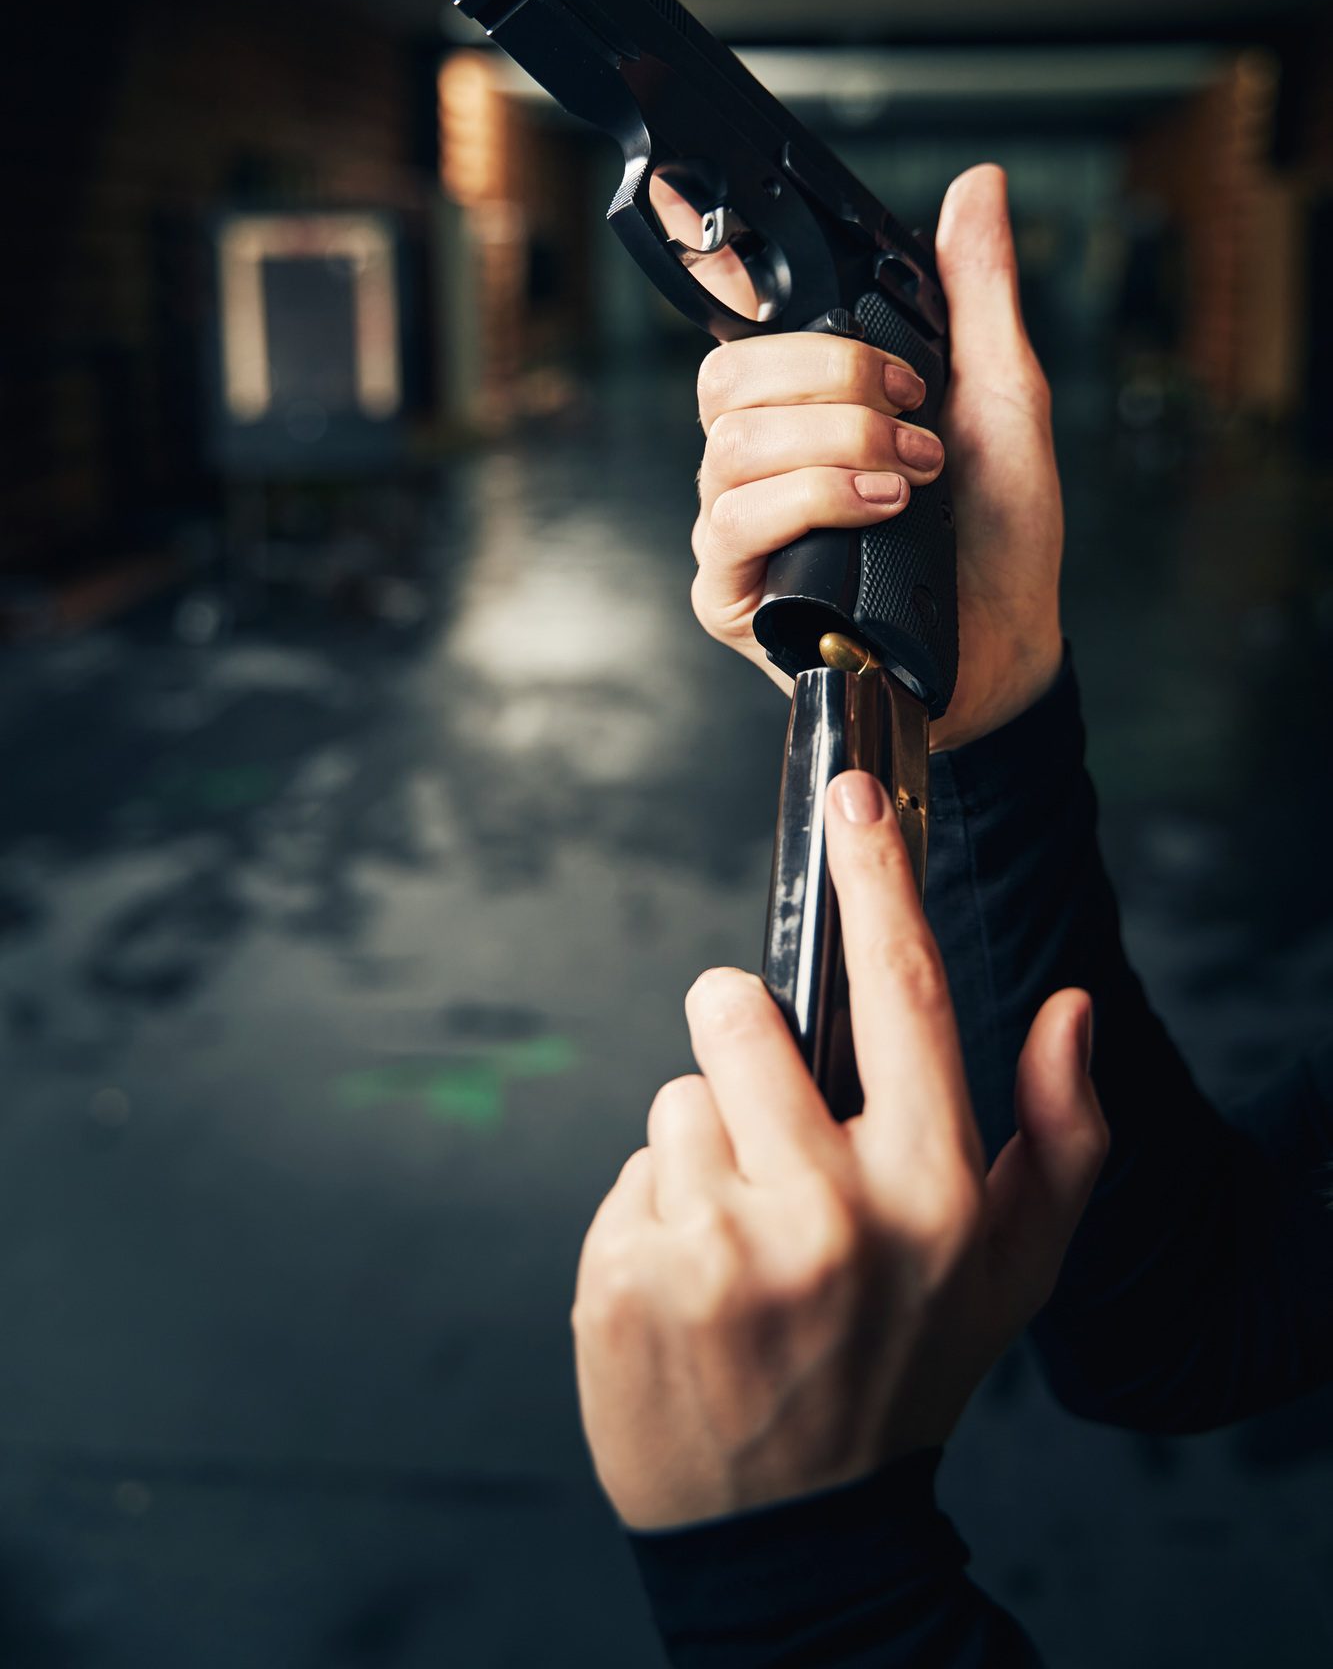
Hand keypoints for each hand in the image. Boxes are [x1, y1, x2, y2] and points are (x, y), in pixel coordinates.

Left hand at [572, 770, 1106, 1529]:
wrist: (788, 1530)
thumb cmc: (907, 1369)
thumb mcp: (1015, 1270)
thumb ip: (1059, 1134)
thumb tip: (1063, 1005)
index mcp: (934, 1191)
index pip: (902, 988)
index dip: (876, 875)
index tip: (851, 794)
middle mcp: (829, 1212)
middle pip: (738, 1013)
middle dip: (741, 1034)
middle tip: (768, 1116)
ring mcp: (720, 1247)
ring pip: (676, 1095)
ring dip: (703, 1145)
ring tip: (743, 1234)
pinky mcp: (628, 1274)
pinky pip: (630, 1169)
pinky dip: (657, 1209)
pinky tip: (694, 1283)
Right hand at [689, 164, 1063, 749]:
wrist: (1013, 645)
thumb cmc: (999, 534)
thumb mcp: (1003, 396)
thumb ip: (978, 291)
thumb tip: (977, 185)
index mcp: (803, 414)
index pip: (741, 340)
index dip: (769, 316)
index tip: (866, 339)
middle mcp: (757, 468)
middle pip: (725, 383)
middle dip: (829, 383)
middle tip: (910, 414)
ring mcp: (738, 532)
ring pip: (734, 448)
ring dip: (839, 446)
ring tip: (913, 476)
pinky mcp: (734, 596)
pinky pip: (736, 523)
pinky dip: (813, 500)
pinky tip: (878, 509)